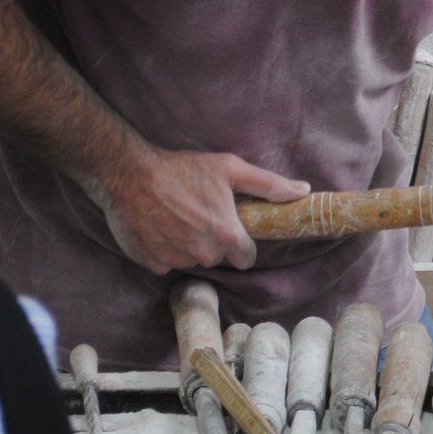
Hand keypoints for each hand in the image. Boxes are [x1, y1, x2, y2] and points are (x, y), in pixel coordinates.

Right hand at [99, 147, 309, 274]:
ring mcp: (176, 261)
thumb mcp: (230, 169)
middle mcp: (204, 254)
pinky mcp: (152, 263)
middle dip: (213, 240)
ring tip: (176, 216)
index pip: (246, 257)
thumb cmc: (182, 169)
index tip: (230, 226)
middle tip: (199, 213)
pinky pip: (166, 262)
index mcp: (227, 235)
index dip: (241, 243)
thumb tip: (303, 190)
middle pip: (218, 257)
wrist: (129, 174)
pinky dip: (165, 248)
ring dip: (188, 244)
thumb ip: (269, 184)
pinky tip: (158, 225)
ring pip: (192, 259)